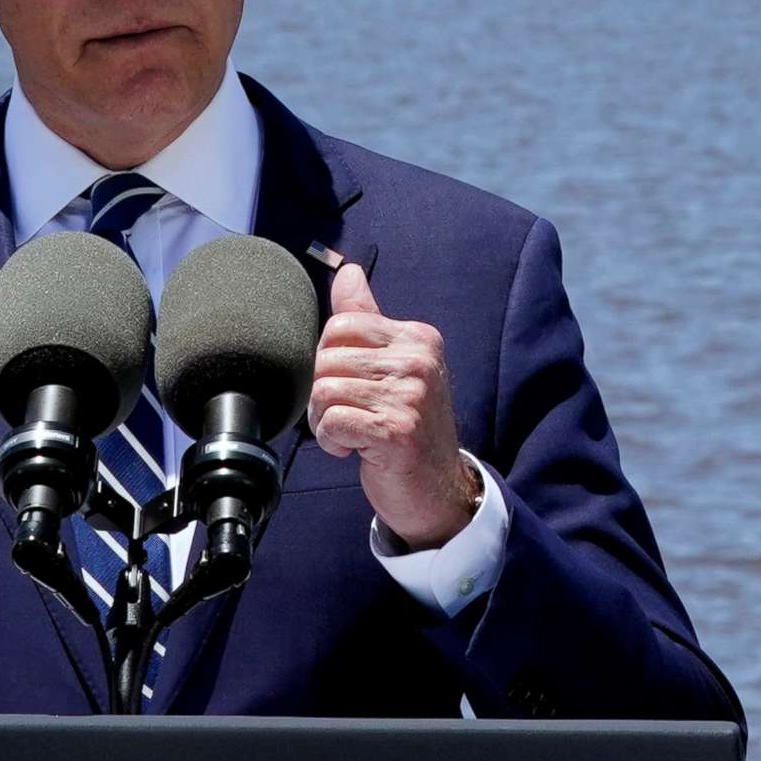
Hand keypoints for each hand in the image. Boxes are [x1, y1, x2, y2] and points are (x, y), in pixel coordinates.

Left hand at [307, 263, 477, 550]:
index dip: (330, 360)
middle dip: (323, 392)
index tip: (351, 385)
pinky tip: (353, 449)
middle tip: (349, 414)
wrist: (436, 488)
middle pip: (327, 358)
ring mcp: (410, 396)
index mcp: (417, 338)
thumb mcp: (392, 366)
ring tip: (351, 432)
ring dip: (325, 420)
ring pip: (324, 390)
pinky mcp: (395, 431)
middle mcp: (417, 362)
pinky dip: (331, 440)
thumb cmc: (406, 425)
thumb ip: (366, 319)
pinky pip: (331, 421)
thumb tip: (347, 273)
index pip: (341, 325)